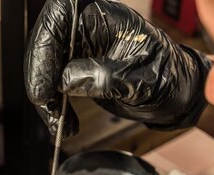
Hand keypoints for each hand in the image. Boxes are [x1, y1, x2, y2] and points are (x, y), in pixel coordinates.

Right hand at [25, 0, 211, 134]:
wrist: (173, 95)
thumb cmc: (168, 78)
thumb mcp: (143, 81)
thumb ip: (106, 77)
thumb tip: (67, 79)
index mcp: (106, 17)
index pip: (62, 12)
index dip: (46, 42)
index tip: (47, 79)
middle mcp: (88, 27)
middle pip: (46, 40)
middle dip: (40, 75)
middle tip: (46, 104)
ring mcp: (80, 47)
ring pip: (44, 64)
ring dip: (45, 96)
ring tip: (57, 122)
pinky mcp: (75, 68)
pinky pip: (52, 82)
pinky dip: (52, 104)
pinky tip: (62, 122)